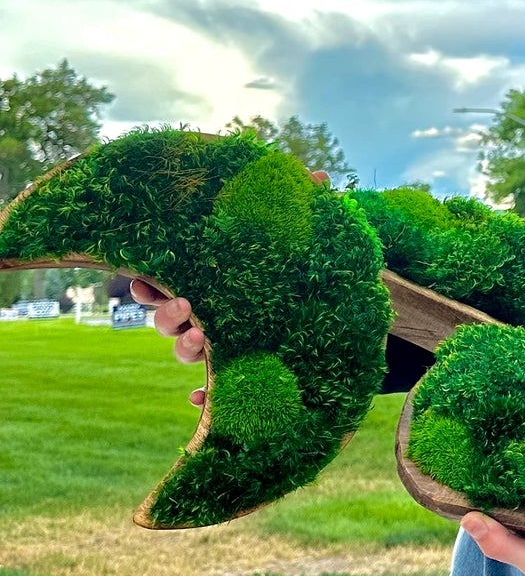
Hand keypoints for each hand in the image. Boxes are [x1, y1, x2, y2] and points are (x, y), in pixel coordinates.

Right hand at [131, 167, 330, 407]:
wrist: (329, 301)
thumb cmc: (297, 259)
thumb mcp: (297, 231)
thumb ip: (301, 203)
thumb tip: (320, 176)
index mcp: (207, 279)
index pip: (162, 283)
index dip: (147, 285)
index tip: (145, 279)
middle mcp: (206, 312)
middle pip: (166, 320)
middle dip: (168, 314)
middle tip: (187, 304)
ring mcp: (222, 342)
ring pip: (184, 351)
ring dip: (186, 345)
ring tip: (203, 336)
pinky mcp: (241, 366)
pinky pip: (214, 389)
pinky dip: (204, 396)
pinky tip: (201, 399)